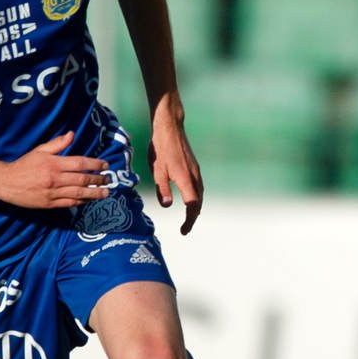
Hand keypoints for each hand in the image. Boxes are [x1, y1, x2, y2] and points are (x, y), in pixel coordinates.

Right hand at [0, 132, 110, 208]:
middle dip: (98, 179)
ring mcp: (52, 193)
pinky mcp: (49, 204)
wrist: (5, 182)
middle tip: (108, 179)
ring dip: (94, 193)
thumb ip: (57, 144)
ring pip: (79, 194)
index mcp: (53, 164)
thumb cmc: (24, 165)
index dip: (95, 164)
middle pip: (82, 179)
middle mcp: (55, 178)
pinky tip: (89, 200)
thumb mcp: (40, 151)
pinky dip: (81, 202)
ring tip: (105, 192)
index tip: (105, 166)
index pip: (80, 163)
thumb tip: (72, 134)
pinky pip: (69, 203)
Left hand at [149, 112, 203, 234]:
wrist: (170, 127)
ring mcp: (196, 171)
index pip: (192, 205)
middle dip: (193, 217)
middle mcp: (194, 176)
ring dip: (196, 207)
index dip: (189, 220)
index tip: (183, 231)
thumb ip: (162, 189)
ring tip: (189, 217)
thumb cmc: (161, 148)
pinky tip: (190, 198)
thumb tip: (167, 206)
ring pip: (200, 194)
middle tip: (185, 228)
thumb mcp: (157, 170)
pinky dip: (196, 197)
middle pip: (199, 202)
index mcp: (185, 179)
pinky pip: (198, 187)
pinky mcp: (194, 166)